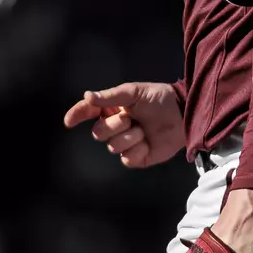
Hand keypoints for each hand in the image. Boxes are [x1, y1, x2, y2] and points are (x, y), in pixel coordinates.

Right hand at [63, 81, 185, 168]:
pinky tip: (149, 143)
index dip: (77, 115)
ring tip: (145, 129)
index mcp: (112, 109)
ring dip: (131, 137)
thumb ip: (110, 96)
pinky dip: (139, 150)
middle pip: (98, 133)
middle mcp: (115, 126)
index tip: (69, 121)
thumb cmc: (159, 99)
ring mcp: (125, 143)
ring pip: (113, 147)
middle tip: (132, 118)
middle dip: (115, 126)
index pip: (88, 112)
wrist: (183, 114)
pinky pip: (127, 159)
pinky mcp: (136, 157)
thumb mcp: (134, 93)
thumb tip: (87, 96)